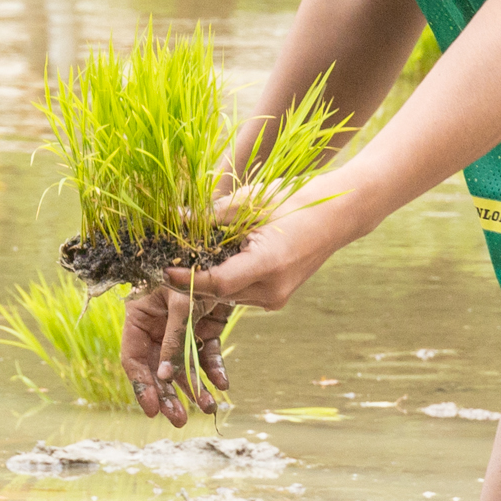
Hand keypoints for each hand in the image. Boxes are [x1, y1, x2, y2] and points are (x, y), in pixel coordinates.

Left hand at [120, 204, 345, 426]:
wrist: (337, 215)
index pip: (218, 282)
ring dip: (207, 281)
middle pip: (218, 292)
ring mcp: (276, 299)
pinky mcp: (276, 299)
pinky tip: (212, 263)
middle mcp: (273, 290)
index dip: (188, 279)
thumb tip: (173, 217)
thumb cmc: (295, 201)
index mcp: (269, 264)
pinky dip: (224, 281)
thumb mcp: (251, 203)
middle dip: (191, 280)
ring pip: (227, 296)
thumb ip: (211, 216)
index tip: (163, 270)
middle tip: (164, 263)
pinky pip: (240, 294)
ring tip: (184, 260)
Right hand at [120, 278, 235, 427]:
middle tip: (180, 420)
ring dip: (194, 388)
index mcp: (140, 314)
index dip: (141, 384)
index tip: (152, 410)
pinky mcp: (205, 324)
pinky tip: (222, 384)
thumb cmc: (194, 264)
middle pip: (158, 367)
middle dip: (169, 395)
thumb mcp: (181, 301)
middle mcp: (158, 323)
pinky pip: (206, 352)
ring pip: (183, 364)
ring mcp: (182, 325)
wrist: (232, 242)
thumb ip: (174, 339)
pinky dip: (213, 368)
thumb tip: (167, 378)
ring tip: (208, 408)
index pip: (133, 356)